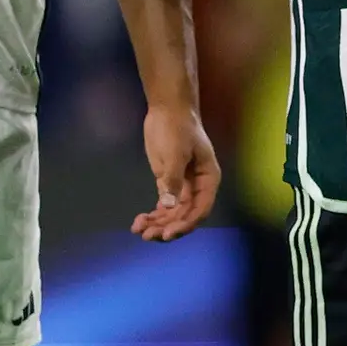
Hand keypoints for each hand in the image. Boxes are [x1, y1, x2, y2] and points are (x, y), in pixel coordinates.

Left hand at [134, 101, 221, 240]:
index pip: (200, 209)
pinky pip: (163, 205)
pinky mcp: (168, 182)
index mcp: (208, 180)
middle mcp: (197, 187)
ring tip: (139, 230)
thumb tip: (168, 206)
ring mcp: (182, 186)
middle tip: (148, 235)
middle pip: (185, 215)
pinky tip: (139, 222)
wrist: (167, 110)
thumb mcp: (176, 153)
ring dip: (158, 224)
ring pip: (173, 213)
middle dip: (167, 227)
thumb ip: (173, 180)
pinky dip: (153, 215)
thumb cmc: (177, 128)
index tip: (167, 233)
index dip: (185, 224)